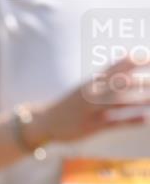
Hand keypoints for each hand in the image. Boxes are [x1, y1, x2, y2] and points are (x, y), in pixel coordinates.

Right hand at [33, 57, 148, 144]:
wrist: (45, 122)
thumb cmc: (70, 104)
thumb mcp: (86, 86)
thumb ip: (108, 73)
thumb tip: (129, 56)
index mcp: (92, 82)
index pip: (118, 66)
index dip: (136, 61)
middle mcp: (93, 94)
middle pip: (122, 84)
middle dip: (143, 81)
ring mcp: (92, 111)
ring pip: (120, 103)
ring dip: (141, 100)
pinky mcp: (92, 127)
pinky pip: (115, 124)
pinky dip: (132, 121)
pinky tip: (147, 119)